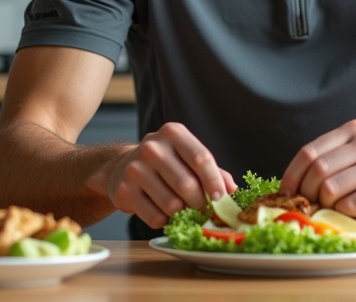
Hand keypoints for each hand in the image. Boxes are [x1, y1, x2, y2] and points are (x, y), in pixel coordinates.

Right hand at [101, 122, 235, 228]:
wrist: (121, 167)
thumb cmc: (166, 164)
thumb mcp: (188, 158)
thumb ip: (214, 173)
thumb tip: (234, 193)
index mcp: (173, 133)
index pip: (200, 158)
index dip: (214, 182)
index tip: (221, 199)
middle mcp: (153, 147)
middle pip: (187, 184)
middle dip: (200, 204)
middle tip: (205, 213)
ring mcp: (135, 168)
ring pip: (171, 204)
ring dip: (182, 214)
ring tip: (181, 210)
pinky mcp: (124, 190)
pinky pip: (155, 217)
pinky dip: (164, 221)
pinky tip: (162, 213)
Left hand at [280, 119, 355, 221]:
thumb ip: (330, 159)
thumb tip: (290, 185)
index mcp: (354, 131)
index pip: (310, 151)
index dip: (292, 174)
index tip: (286, 192)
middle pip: (318, 170)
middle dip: (306, 193)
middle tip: (306, 205)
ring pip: (331, 188)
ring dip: (324, 205)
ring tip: (329, 209)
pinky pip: (349, 204)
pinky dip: (342, 213)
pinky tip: (349, 213)